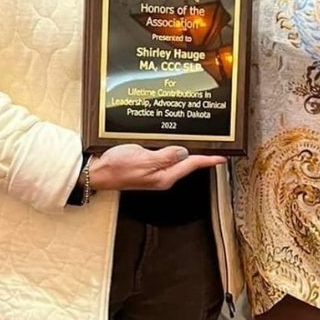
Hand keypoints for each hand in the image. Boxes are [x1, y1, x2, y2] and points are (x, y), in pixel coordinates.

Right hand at [88, 144, 225, 191]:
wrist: (97, 172)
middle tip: (214, 145)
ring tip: (200, 143)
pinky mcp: (148, 167)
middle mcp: (162, 176)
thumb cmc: (116, 167)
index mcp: (164, 176)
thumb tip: (184, 152)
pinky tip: (174, 143)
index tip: (222, 158)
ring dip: (187, 151)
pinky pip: (166, 157)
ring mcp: (155, 172)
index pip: (191, 165)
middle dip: (201, 154)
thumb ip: (165, 156)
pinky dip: (173, 149)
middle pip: (187, 163)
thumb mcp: (143, 159)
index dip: (208, 160)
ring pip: (177, 159)